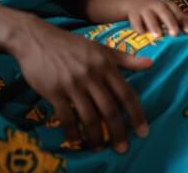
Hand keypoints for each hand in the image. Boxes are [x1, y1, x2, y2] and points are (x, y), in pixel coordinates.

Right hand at [8, 16, 151, 152]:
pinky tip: (76, 139)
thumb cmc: (70, 44)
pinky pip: (66, 116)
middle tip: (123, 148)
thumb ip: (125, 59)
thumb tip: (151, 63)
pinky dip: (72, 131)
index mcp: (105, 64)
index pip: (126, 93)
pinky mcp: (54, 90)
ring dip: (96, 136)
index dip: (136, 114)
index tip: (143, 132)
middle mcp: (92, 74)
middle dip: (118, 132)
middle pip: (110, 109)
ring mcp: (72, 83)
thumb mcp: (99, 48)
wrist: (37, 38)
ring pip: (89, 116)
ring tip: (99, 147)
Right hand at [123, 0, 187, 36]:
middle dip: (170, 22)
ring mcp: (144, 9)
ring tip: (158, 36)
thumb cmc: (157, 11)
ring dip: (154, 25)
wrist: (135, 2)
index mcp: (168, 5)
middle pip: (165, 12)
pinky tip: (142, 34)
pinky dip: (138, 27)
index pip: (177, 12)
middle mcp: (157, 5)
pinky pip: (136, 21)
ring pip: (149, 16)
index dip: (184, 22)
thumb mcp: (170, 12)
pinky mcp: (133, 15)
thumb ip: (183, 19)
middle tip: (175, 34)